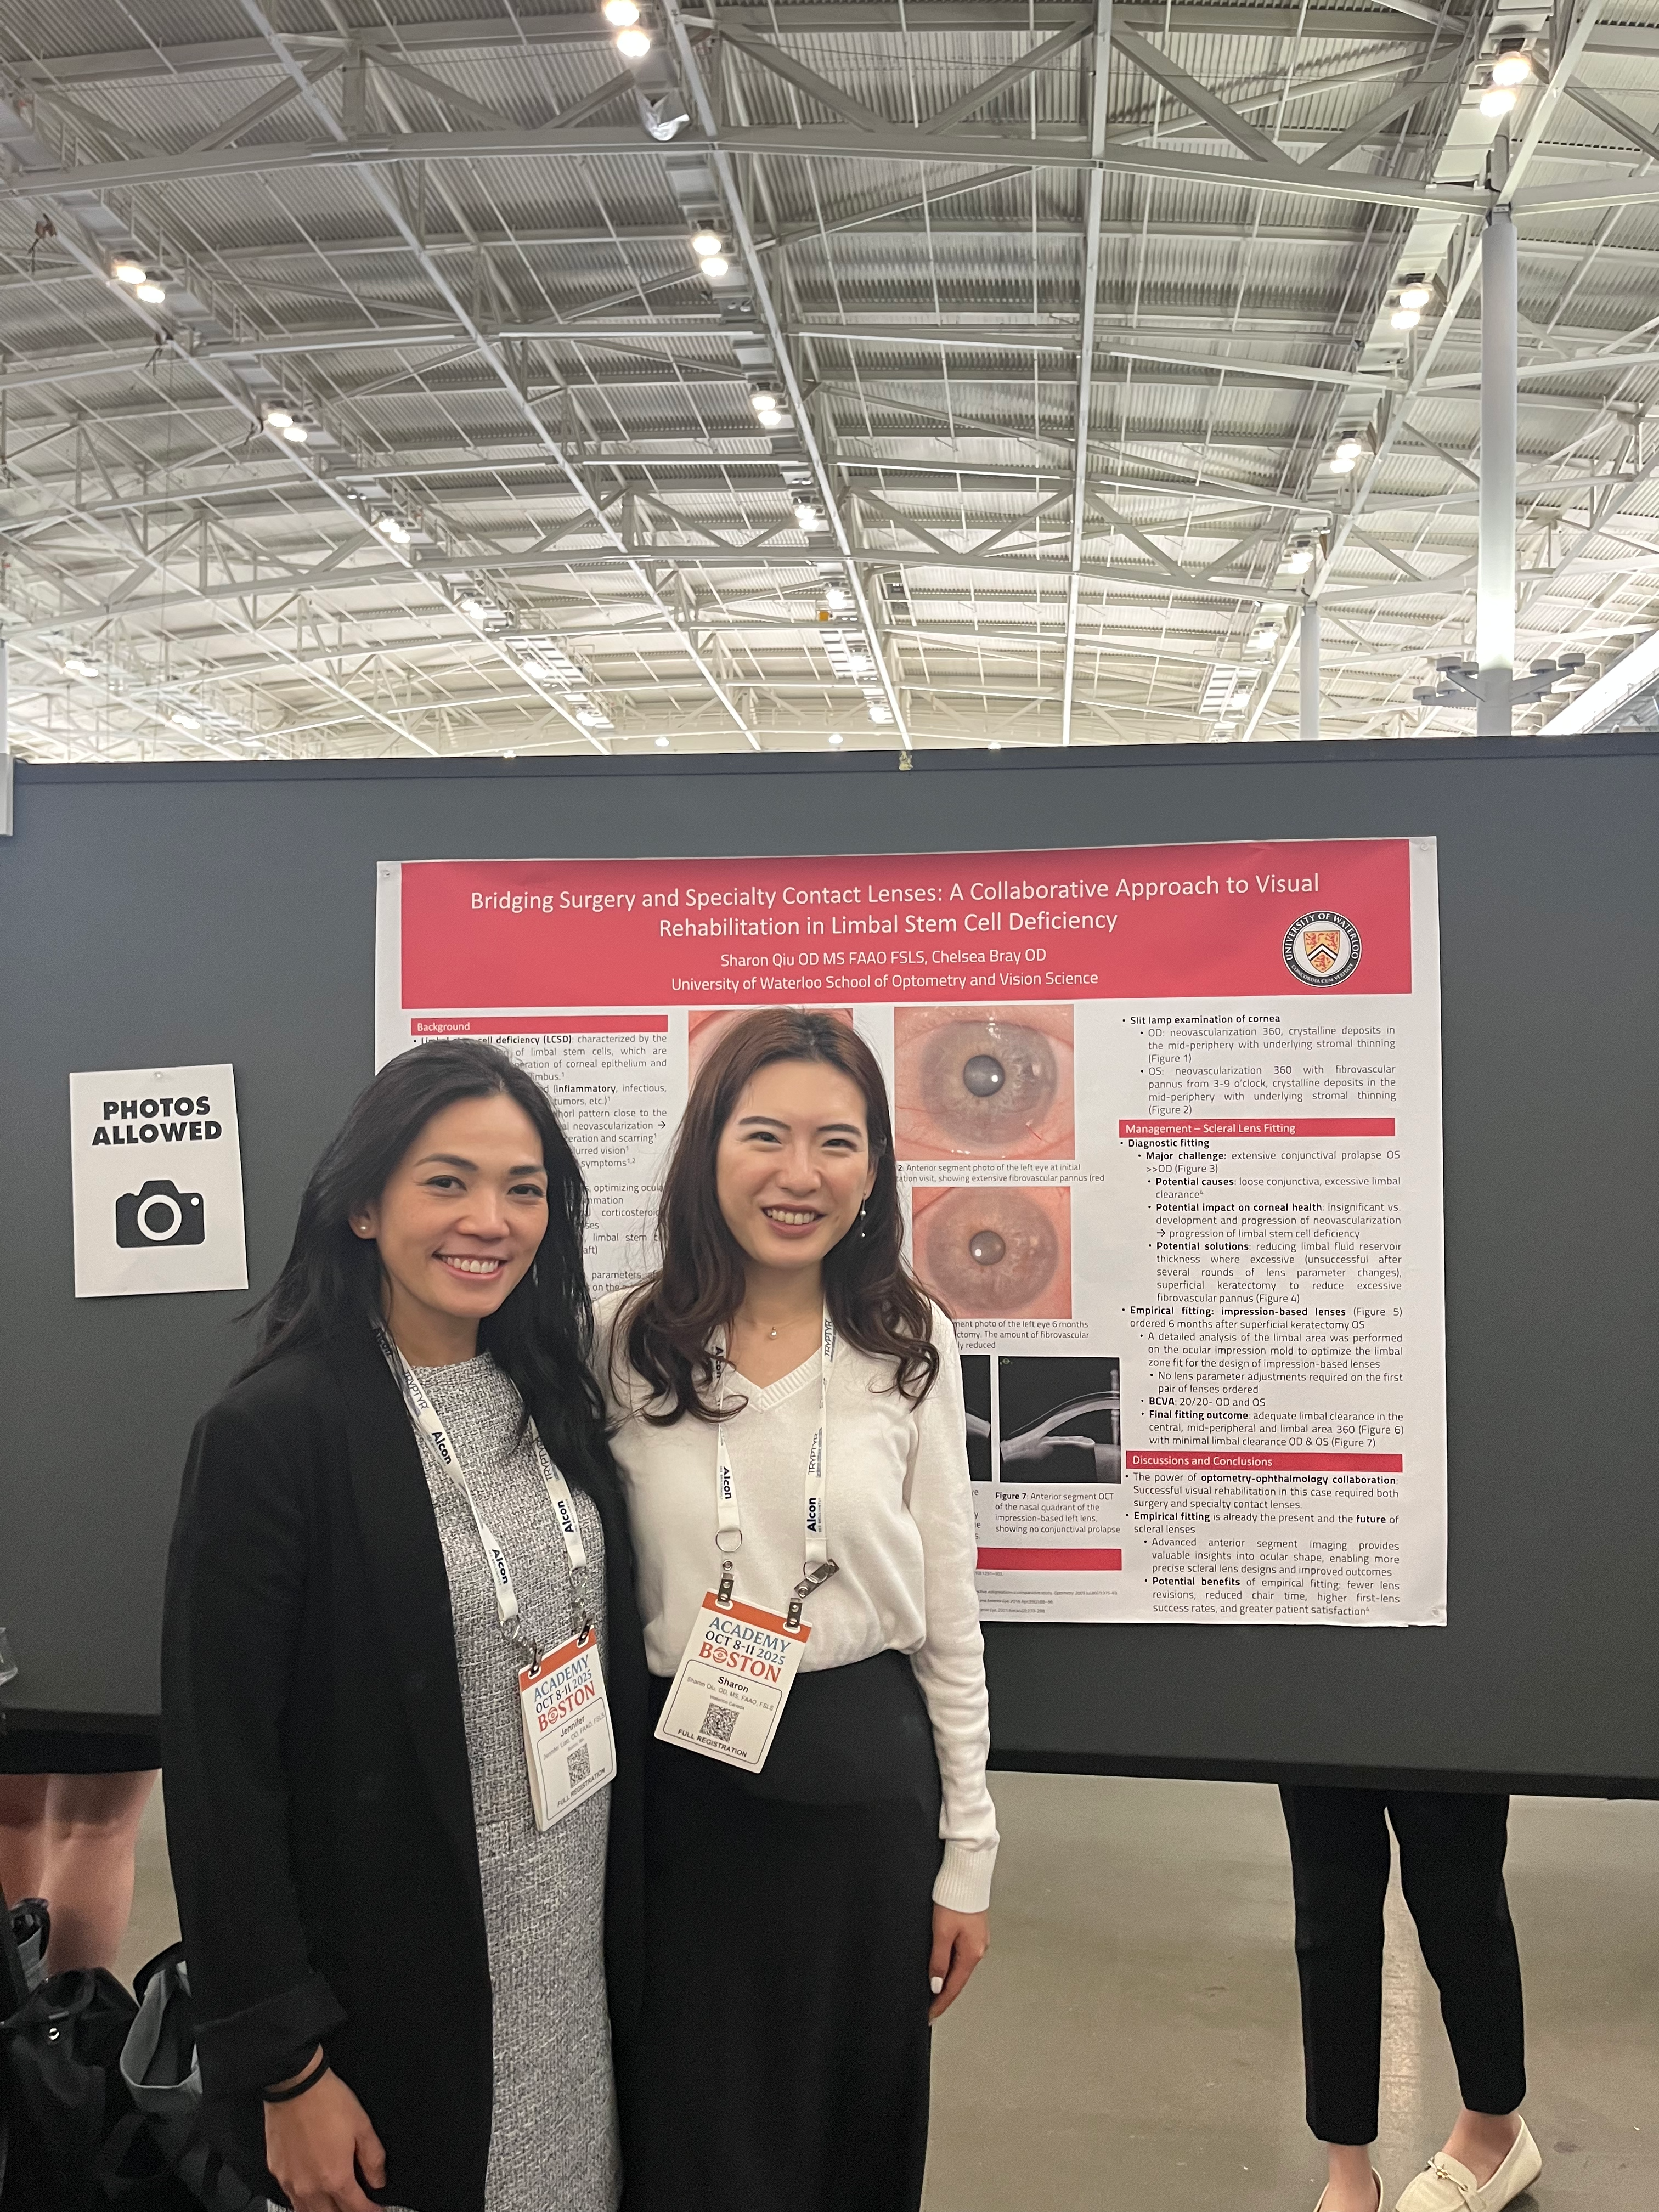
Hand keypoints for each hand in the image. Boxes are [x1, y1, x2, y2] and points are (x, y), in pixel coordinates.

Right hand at [263, 2055, 386, 2211]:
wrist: (295, 2085)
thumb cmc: (327, 2101)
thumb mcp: (362, 2125)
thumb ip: (373, 2158)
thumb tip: (378, 2180)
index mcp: (335, 2177)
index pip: (356, 2208)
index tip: (377, 2210)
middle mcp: (310, 2187)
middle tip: (356, 2207)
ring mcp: (290, 2182)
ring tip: (335, 2205)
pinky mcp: (277, 2173)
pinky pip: (292, 2199)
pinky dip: (304, 2202)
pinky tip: (312, 2193)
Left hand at [928, 1905, 988, 2020]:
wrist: (966, 1873)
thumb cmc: (954, 1899)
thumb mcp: (941, 1932)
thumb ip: (939, 1960)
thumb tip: (936, 1985)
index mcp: (972, 1953)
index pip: (953, 1987)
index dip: (940, 2003)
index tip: (929, 2017)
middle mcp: (979, 1949)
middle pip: (958, 1979)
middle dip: (943, 1995)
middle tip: (929, 2008)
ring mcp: (978, 1940)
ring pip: (960, 1967)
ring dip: (947, 1980)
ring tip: (932, 1993)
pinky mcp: (974, 1931)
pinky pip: (961, 1955)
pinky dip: (951, 1965)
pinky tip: (942, 1968)